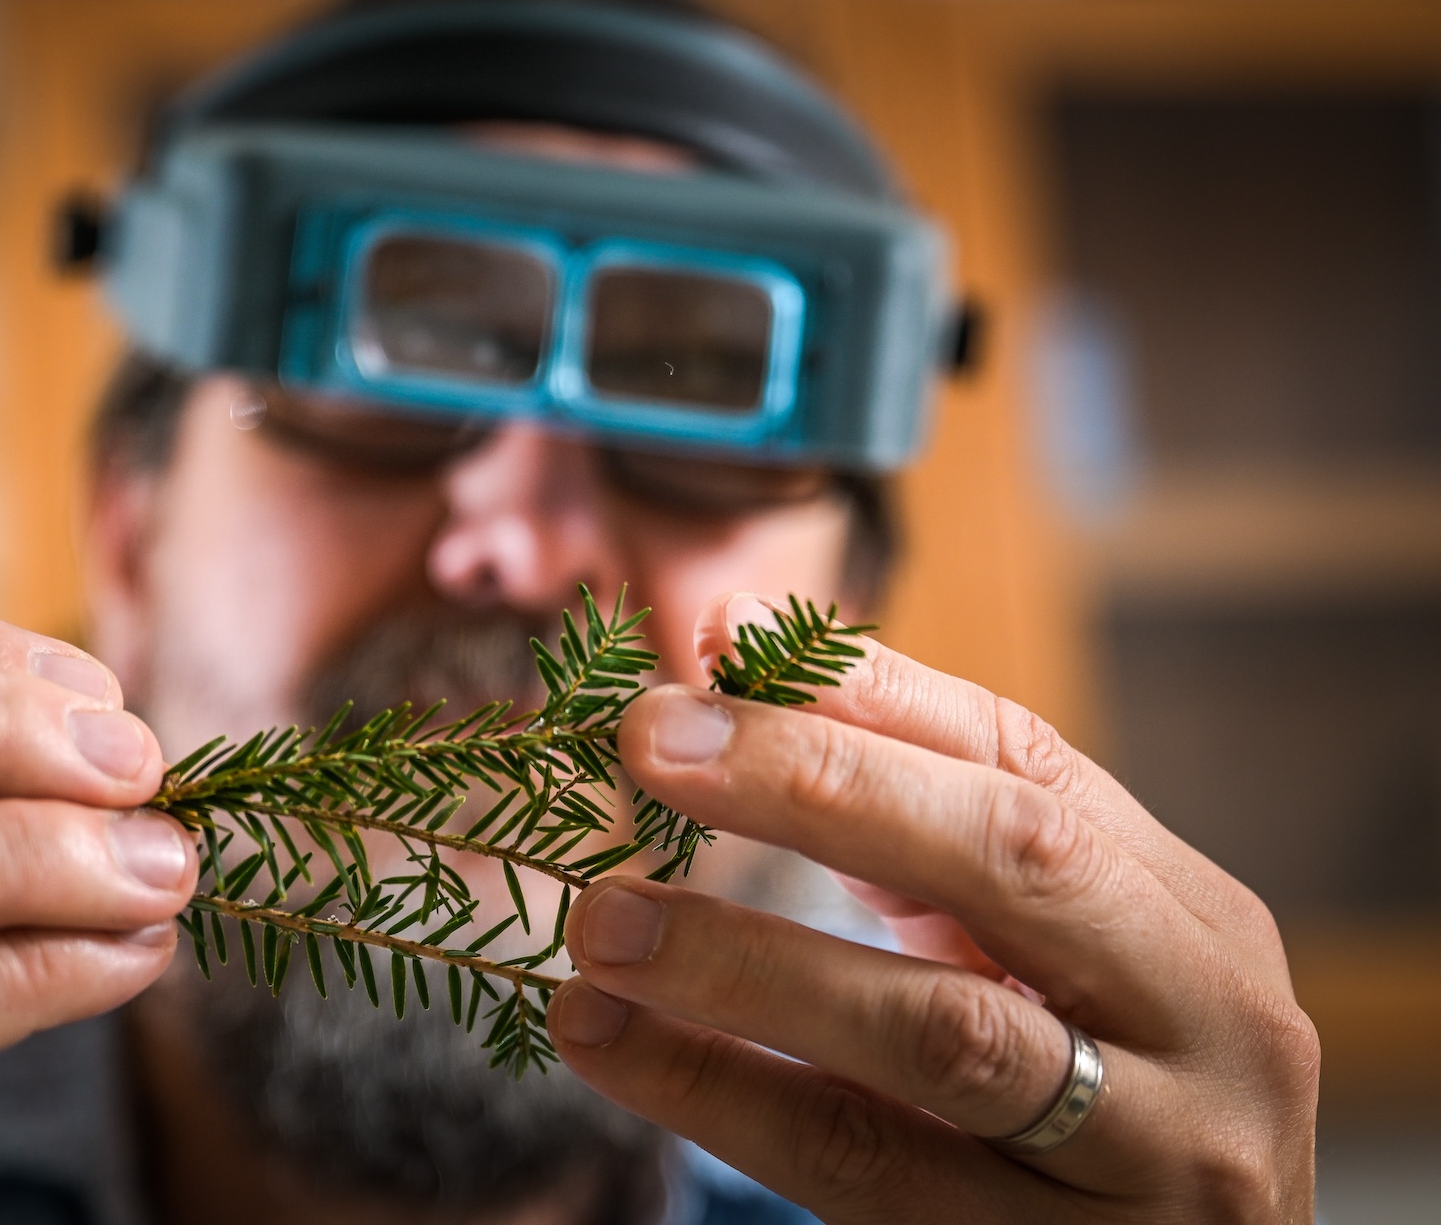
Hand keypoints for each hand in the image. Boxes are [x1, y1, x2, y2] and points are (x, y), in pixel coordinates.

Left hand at [550, 594, 1317, 1220]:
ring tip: (600, 921)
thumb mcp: (1041, 952)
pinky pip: (864, 1165)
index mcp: (1193, 918)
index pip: (1026, 765)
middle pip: (1012, 861)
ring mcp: (1150, 1156)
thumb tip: (737, 655)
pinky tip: (612, 1041)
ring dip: (744, 960)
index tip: (716, 643)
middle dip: (818, 783)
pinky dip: (719, 1093)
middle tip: (649, 742)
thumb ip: (918, 820)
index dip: (868, 697)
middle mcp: (1208, 1023)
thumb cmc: (1090, 1092)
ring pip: (936, 1034)